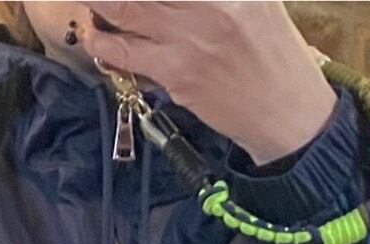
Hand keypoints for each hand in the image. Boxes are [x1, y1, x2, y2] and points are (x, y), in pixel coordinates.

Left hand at [76, 3, 336, 165]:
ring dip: (99, 3)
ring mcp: (190, 35)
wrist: (283, 107)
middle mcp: (212, 2)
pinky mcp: (175, 70)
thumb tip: (169, 2)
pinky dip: (101, 42)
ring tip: (86, 2)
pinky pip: (124, 52)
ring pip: (128, 8)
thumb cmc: (271, 51)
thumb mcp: (256, 0)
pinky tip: (92, 35)